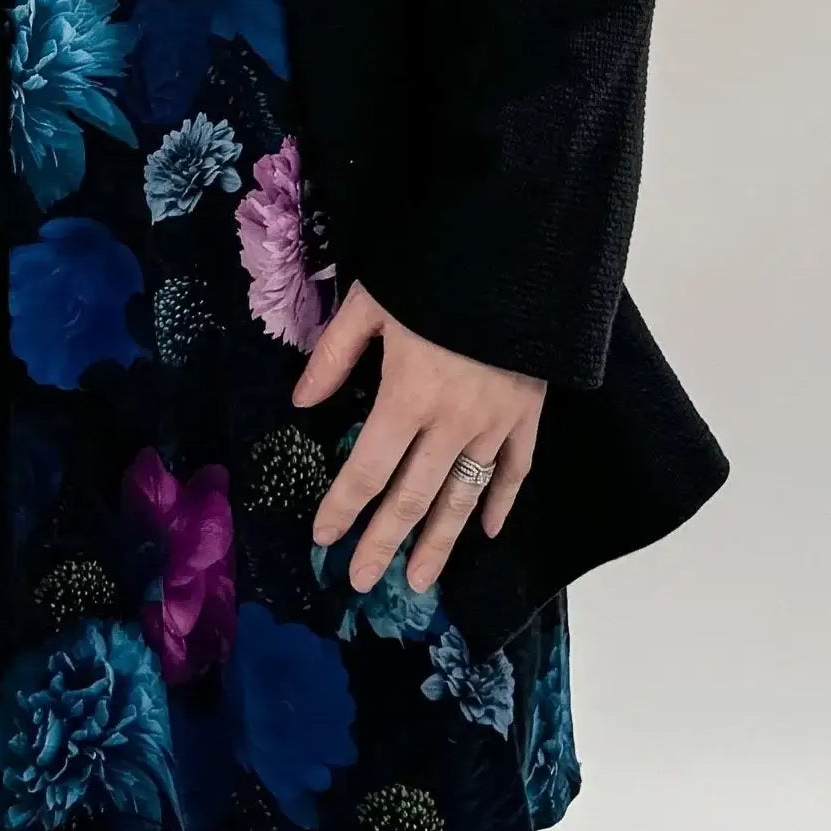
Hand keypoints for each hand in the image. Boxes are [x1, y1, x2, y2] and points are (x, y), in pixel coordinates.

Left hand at [293, 280, 544, 594]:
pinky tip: (489, 530)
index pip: (367, 469)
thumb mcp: (372, 301)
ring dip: (440, 542)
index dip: (343, 507)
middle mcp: (452, 422)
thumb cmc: (434, 270)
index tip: (323, 537)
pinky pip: (516, 468)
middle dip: (383, 543)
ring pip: (464, 495)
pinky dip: (503, 501)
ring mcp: (495, 422)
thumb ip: (335, 354)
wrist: (514, 247)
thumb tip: (301, 402)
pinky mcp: (528, 412)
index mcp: (407, 396)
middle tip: (361, 582)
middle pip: (412, 497)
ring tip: (420, 580)